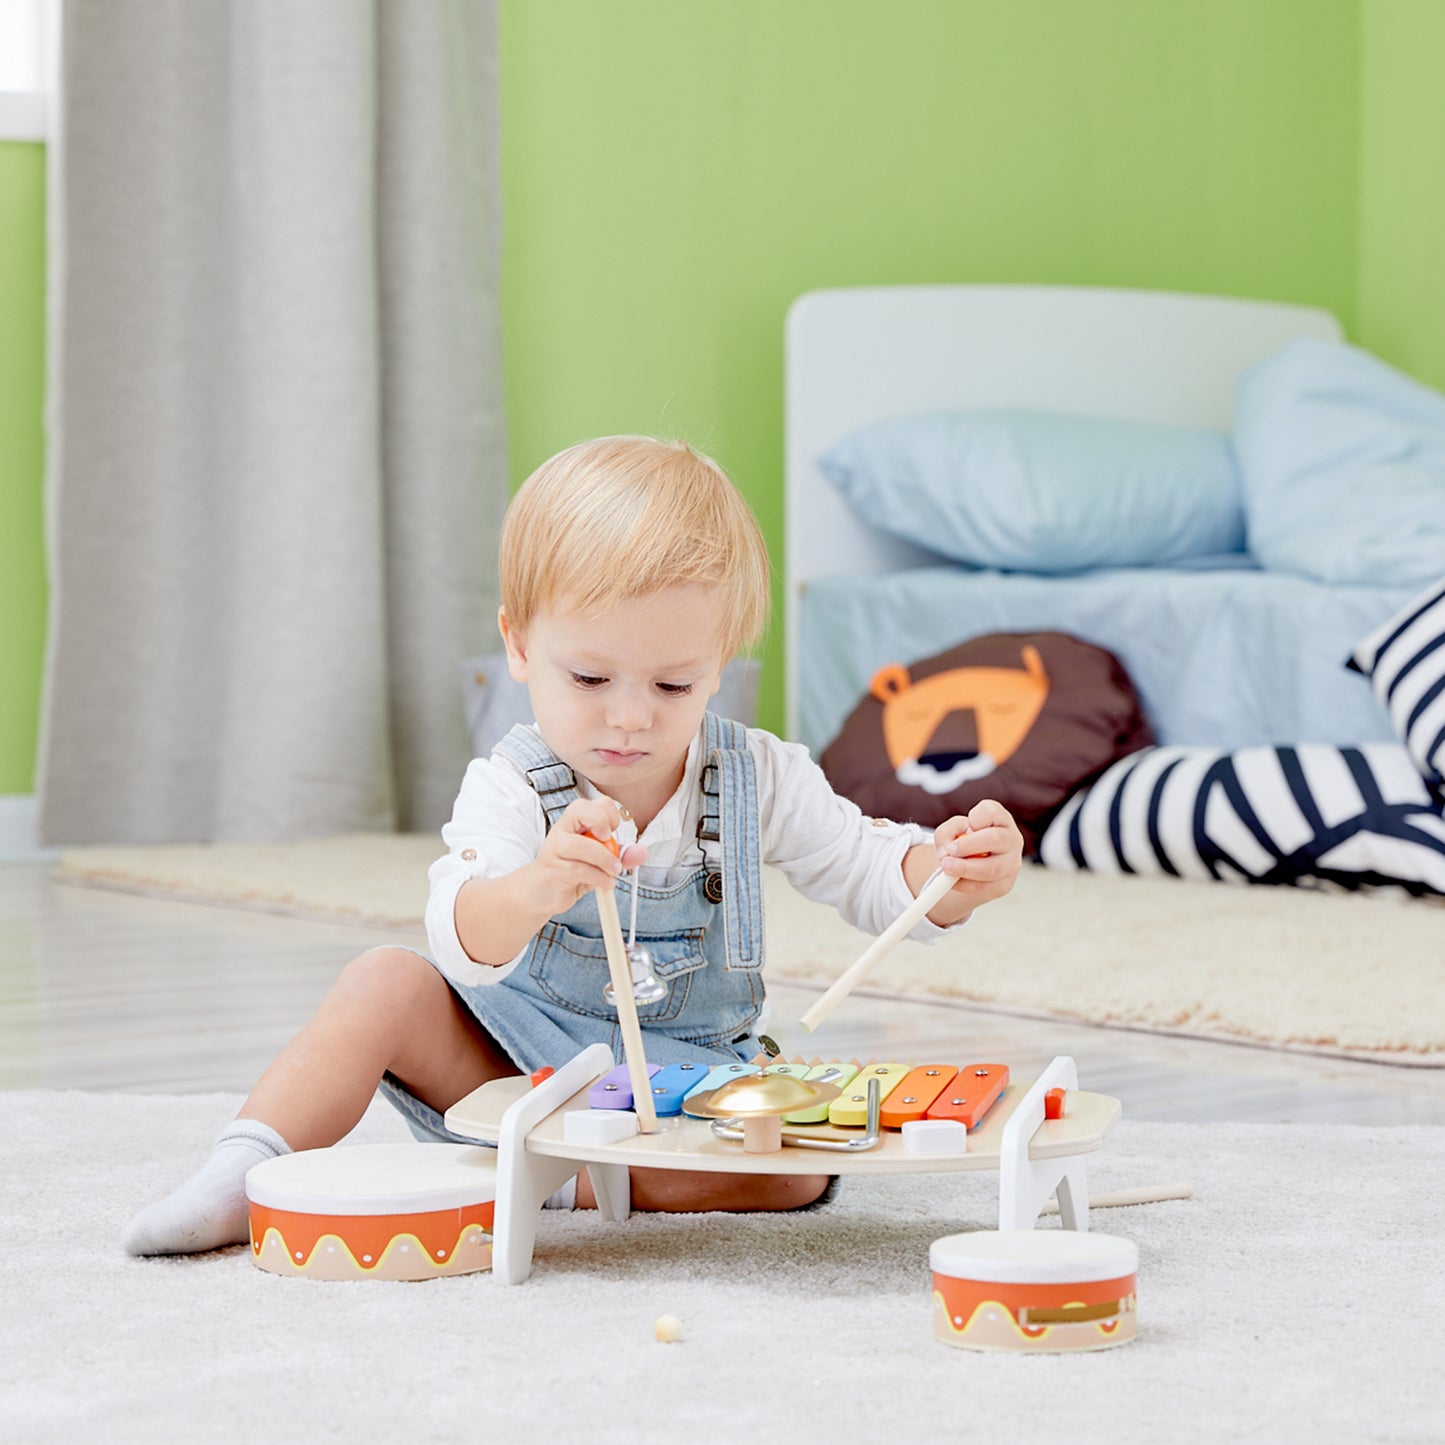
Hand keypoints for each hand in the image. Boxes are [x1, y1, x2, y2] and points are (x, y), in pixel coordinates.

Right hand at [522, 798, 648, 915]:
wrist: (541, 892)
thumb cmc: (571, 871)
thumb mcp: (600, 862)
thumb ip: (621, 855)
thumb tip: (642, 852)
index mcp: (574, 821)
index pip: (594, 802)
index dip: (609, 814)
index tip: (612, 833)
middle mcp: (562, 829)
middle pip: (580, 810)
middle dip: (601, 823)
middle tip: (609, 841)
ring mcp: (555, 848)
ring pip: (582, 846)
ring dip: (605, 861)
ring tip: (613, 872)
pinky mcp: (552, 869)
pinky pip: (580, 870)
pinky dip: (599, 879)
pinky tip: (604, 884)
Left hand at [933, 799, 1023, 911]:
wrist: (972, 866)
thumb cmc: (964, 841)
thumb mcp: (953, 830)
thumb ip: (947, 833)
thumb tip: (945, 851)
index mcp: (1000, 819)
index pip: (993, 812)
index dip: (978, 817)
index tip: (967, 824)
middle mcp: (1011, 839)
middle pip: (996, 839)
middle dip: (969, 846)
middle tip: (950, 850)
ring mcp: (1011, 863)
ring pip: (992, 868)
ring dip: (966, 869)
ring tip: (947, 867)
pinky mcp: (1004, 884)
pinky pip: (986, 887)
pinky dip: (965, 885)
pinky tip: (953, 881)